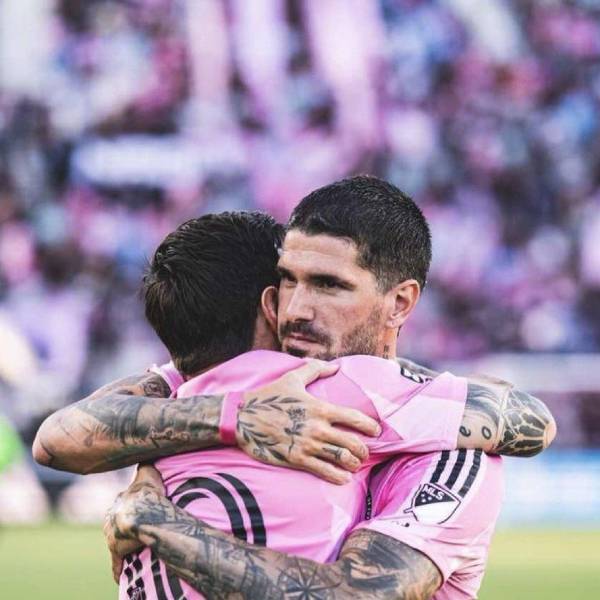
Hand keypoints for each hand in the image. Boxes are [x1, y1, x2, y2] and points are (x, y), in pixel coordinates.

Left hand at [104, 465, 164, 582]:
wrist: (141, 513)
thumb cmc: (147, 493)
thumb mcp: (148, 473)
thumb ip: (146, 465)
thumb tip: (147, 456)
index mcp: (119, 500)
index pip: (122, 503)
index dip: (131, 507)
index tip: (137, 510)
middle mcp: (112, 517)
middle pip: (116, 523)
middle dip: (122, 527)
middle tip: (134, 531)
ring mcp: (112, 535)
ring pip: (116, 541)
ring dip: (122, 545)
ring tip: (132, 549)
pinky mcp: (116, 551)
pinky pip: (117, 562)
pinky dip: (118, 568)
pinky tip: (120, 574)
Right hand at [236, 360, 380, 483]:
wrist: (241, 417)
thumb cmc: (268, 396)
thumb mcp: (292, 378)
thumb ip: (315, 370)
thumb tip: (336, 366)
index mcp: (319, 408)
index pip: (353, 418)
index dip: (369, 426)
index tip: (376, 431)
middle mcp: (316, 427)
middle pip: (352, 443)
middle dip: (363, 450)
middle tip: (365, 452)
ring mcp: (307, 445)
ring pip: (341, 459)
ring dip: (353, 464)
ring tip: (355, 465)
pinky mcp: (295, 459)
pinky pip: (323, 471)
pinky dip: (337, 476)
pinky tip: (343, 477)